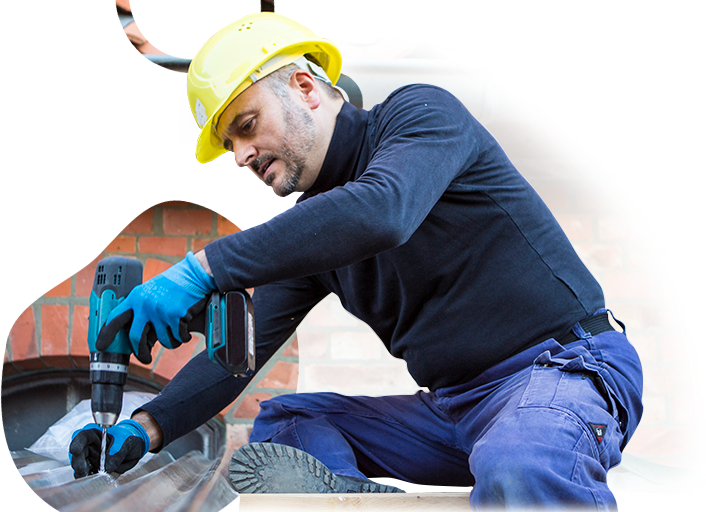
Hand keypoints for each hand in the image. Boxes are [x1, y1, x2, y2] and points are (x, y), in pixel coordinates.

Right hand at [69, 420, 149, 477]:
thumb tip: (107, 466)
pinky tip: (95, 480)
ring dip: (83, 474)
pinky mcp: (93, 469)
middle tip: (83, 469)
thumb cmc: (129, 438)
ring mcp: (90, 459)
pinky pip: (88, 476)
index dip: (76, 443)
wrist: (135, 447)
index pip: (82, 437)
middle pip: (77, 455)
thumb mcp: (127, 442)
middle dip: (78, 463)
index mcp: (94, 434)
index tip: (75, 450)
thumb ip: (117, 452)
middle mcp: (89, 446)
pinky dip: (90, 479)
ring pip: (80, 468)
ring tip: (90, 476)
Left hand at [96, 251, 216, 363]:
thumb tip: (137, 333)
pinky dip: (184, 337)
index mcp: (136, 297)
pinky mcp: (176, 316)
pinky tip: (187, 330)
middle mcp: (145, 305)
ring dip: (171, 342)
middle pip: (137, 338)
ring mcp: (160, 311)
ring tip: (177, 336)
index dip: (106, 334)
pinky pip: (179, 337)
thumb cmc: (175, 284)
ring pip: (163, 341)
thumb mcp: (153, 291)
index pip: (115, 319)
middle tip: (146, 359)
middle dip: (141, 353)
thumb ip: (142, 307)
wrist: (195, 274)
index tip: (101, 346)